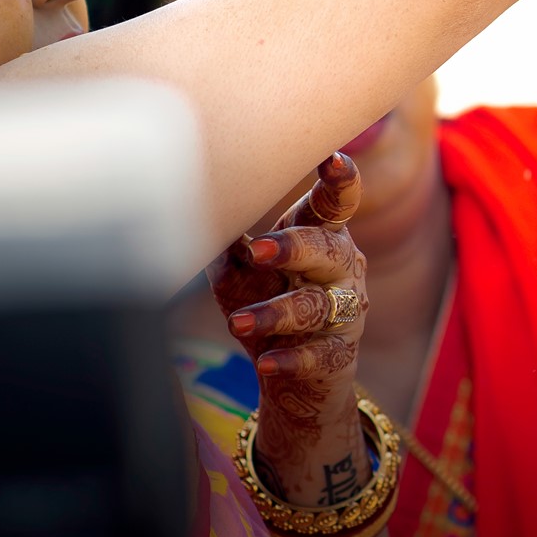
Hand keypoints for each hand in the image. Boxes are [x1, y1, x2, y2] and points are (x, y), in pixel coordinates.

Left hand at [209, 152, 370, 506]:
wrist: (292, 375)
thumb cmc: (266, 303)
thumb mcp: (240, 273)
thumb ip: (227, 246)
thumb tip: (192, 208)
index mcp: (321, 237)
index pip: (336, 205)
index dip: (340, 182)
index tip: (331, 161)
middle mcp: (341, 269)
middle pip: (328, 250)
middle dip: (295, 247)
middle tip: (257, 251)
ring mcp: (344, 312)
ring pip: (318, 305)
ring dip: (277, 312)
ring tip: (236, 324)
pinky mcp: (337, 354)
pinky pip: (318, 354)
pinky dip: (291, 358)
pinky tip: (266, 364)